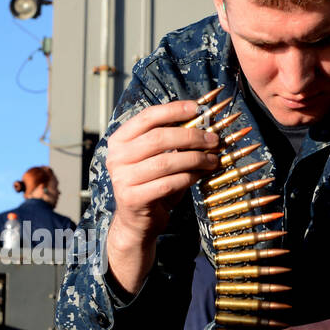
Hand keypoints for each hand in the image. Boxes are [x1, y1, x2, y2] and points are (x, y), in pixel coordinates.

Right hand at [104, 100, 219, 294]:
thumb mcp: (155, 156)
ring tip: (212, 159)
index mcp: (119, 140)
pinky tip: (201, 174)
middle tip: (213, 139)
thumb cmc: (150, 183)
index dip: (174, 110)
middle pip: (159, 138)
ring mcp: (122, 179)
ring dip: (195, 159)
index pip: (147, 117)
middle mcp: (116, 157)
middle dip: (191, 136)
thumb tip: (203, 120)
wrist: (135, 221)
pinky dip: (189, 177)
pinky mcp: (133, 198)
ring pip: (166, 162)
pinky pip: (169, 183)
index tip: (198, 108)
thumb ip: (170, 139)